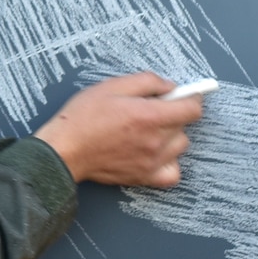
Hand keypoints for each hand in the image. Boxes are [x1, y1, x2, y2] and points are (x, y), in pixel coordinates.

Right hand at [35, 72, 204, 188]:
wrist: (65, 150)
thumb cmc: (83, 118)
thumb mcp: (113, 86)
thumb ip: (147, 81)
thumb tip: (169, 86)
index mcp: (150, 116)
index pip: (192, 108)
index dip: (191, 98)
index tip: (184, 94)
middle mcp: (156, 141)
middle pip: (185, 126)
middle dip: (174, 114)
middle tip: (152, 109)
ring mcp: (152, 162)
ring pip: (180, 146)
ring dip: (171, 136)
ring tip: (149, 130)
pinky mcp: (144, 177)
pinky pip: (173, 172)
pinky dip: (169, 162)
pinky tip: (155, 153)